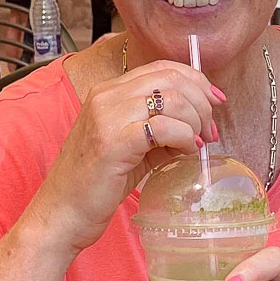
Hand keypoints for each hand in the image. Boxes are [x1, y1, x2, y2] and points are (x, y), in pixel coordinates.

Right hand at [26, 61, 220, 258]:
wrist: (63, 212)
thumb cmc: (98, 182)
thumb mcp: (132, 145)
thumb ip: (161, 128)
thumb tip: (201, 122)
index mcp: (109, 90)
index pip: (163, 67)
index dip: (196, 80)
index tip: (216, 100)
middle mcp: (107, 95)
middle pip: (171, 78)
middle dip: (202, 102)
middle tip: (210, 131)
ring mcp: (108, 116)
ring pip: (171, 99)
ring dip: (195, 122)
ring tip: (197, 146)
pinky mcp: (114, 141)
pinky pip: (163, 127)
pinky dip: (184, 138)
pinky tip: (186, 152)